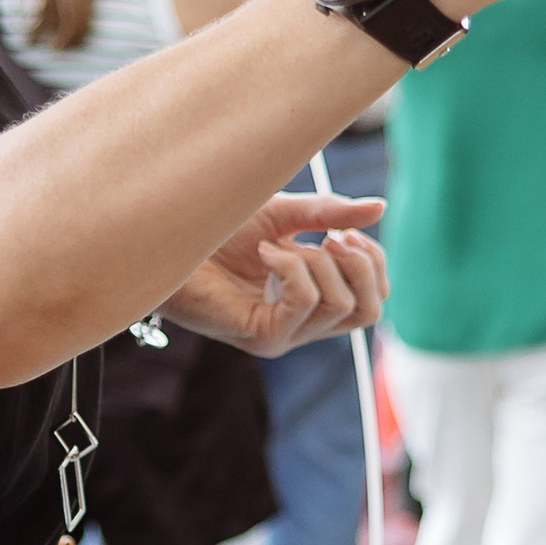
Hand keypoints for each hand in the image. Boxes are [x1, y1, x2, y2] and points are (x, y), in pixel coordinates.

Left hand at [159, 191, 388, 357]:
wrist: (167, 238)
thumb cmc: (215, 229)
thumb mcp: (283, 214)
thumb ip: (329, 215)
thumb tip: (378, 208)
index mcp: (312, 300)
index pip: (372, 300)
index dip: (372, 262)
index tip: (345, 232)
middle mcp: (301, 324)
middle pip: (369, 313)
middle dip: (361, 265)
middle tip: (329, 238)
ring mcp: (282, 335)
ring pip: (339, 306)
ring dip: (317, 261)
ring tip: (277, 245)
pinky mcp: (260, 336)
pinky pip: (306, 303)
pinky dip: (293, 268)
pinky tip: (265, 252)